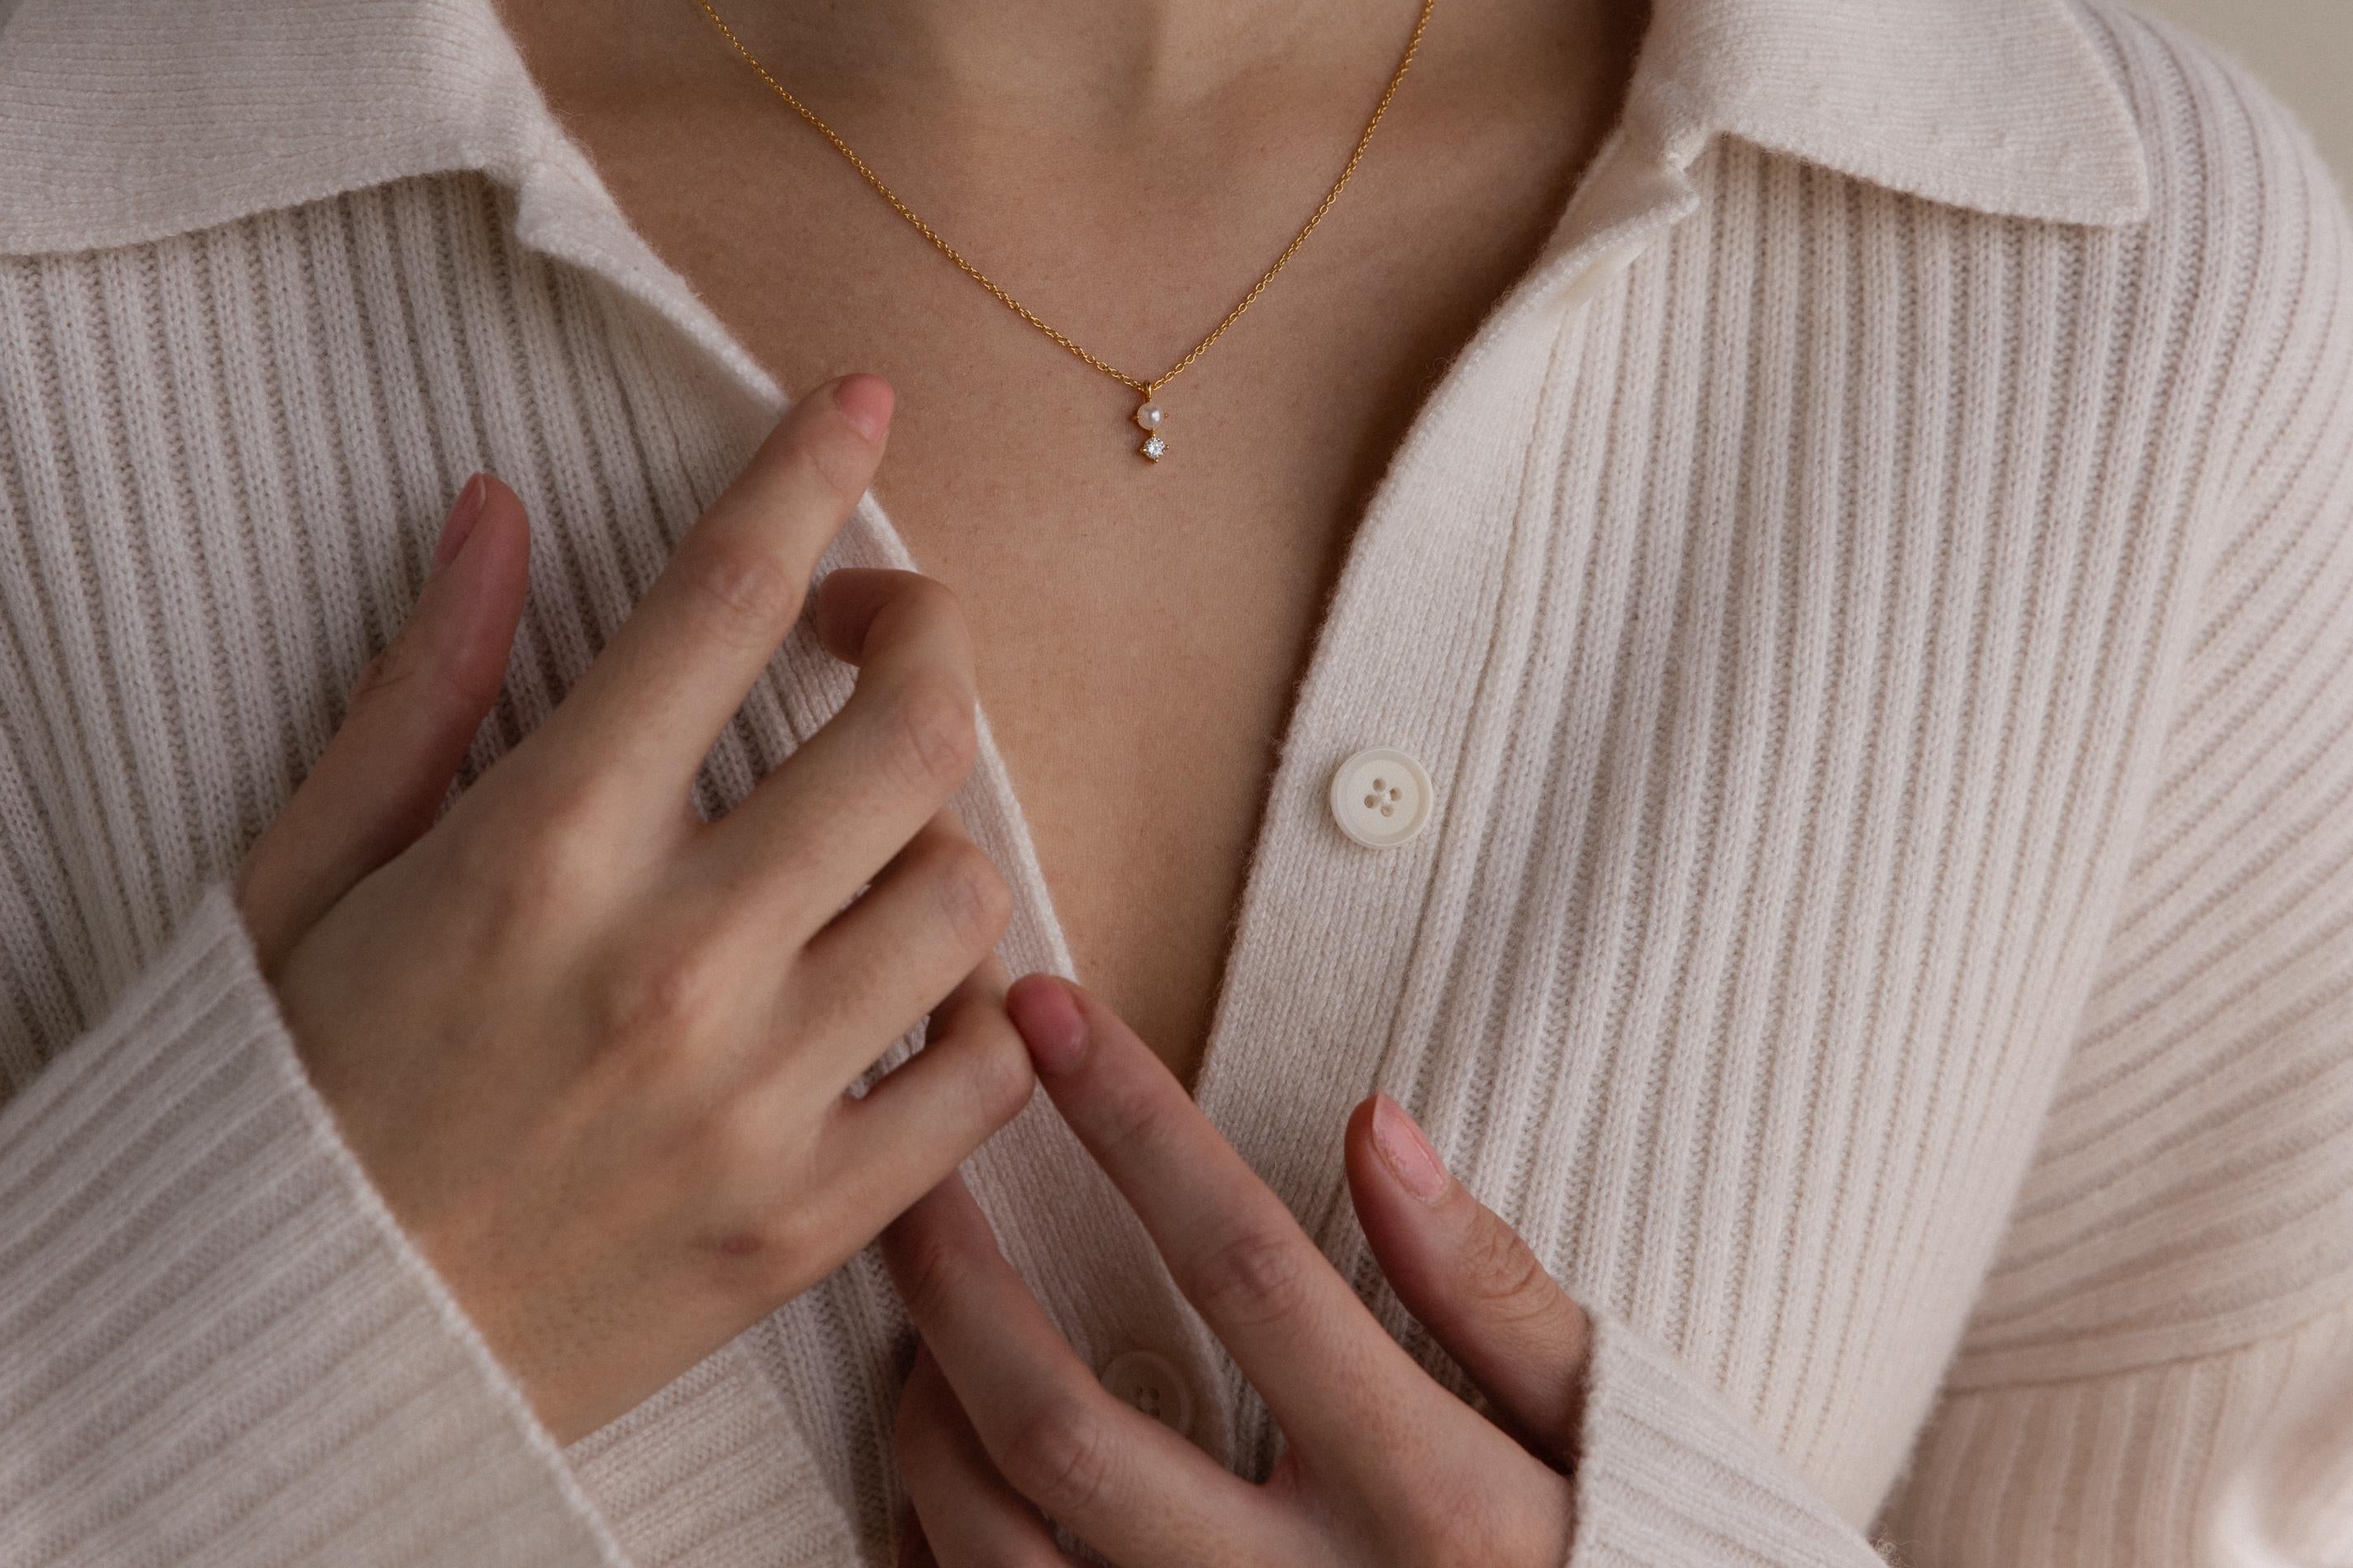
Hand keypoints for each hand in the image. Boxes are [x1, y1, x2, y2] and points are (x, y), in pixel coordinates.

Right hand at [232, 372, 1033, 1446]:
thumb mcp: (309, 871)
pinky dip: (979, 1012)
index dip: (806, 470)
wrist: (280, 1368)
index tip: (856, 399)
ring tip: (862, 837)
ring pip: (965, 888)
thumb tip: (499, 507)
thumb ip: (423, 683)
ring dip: (937, 828)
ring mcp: (755, 1101)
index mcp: (540, 849)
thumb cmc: (293, 1091)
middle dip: (924, 630)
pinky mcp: (806, 1226)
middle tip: (872, 632)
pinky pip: (982, 1076)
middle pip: (910, 725)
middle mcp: (671, 960)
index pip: (721, 599)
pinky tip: (907, 986)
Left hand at [880, 976, 1593, 1565]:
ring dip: (929, 1418)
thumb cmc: (1615, 1563)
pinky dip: (936, 1550)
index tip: (1044, 1011)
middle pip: (1069, 1429)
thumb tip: (1376, 1123)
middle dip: (957, 1282)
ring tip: (909, 1310)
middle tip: (907, 1166)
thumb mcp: (1599, 1427)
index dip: (1132, 1123)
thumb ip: (1489, 1287)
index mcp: (1419, 1492)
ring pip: (1006, 1556)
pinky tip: (931, 1462)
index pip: (1241, 1265)